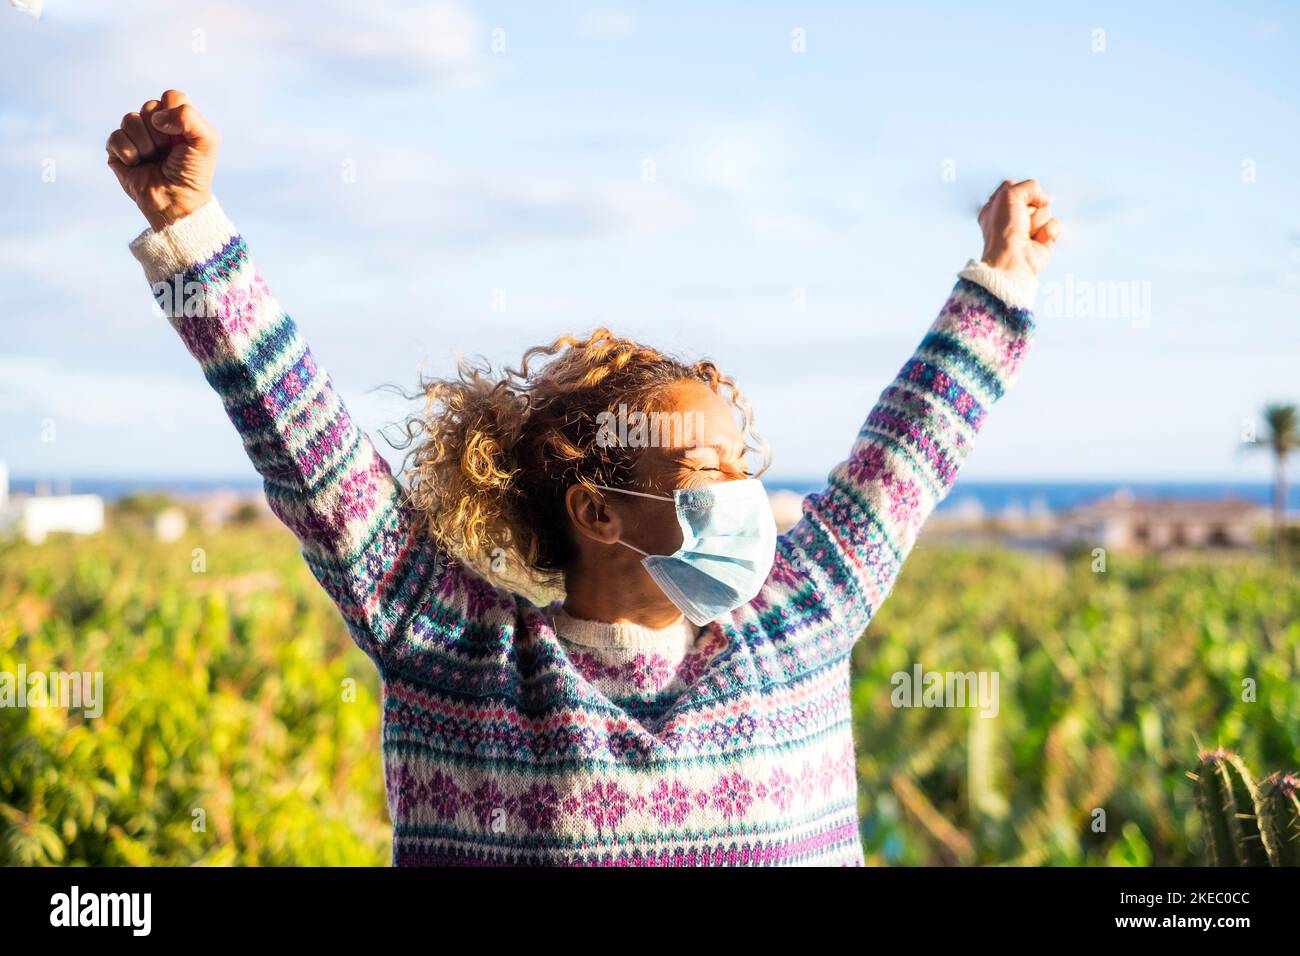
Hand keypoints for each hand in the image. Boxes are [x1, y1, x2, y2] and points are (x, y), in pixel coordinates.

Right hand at [106, 90, 218, 231]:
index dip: (174, 115)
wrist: (175, 202)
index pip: (171, 96)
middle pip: (149, 106)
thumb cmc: (193, 173)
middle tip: (168, 153)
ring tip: (154, 160)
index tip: (182, 137)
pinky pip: (116, 136)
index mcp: (178, 119)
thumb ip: (189, 117)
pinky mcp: (117, 149)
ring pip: (130, 119)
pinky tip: (139, 166)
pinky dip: (129, 154)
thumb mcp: (207, 142)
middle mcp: (156, 125)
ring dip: (146, 144)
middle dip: (160, 133)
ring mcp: (136, 136)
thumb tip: (157, 117)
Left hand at [977, 179, 1060, 277]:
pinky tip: (1037, 241)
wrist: (1011, 260)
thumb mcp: (1009, 195)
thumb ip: (1029, 186)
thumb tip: (1046, 200)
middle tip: (1019, 221)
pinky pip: (1056, 224)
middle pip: (1034, 198)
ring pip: (1046, 210)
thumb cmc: (1004, 229)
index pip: (1014, 186)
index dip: (1018, 192)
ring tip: (1026, 233)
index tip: (1011, 203)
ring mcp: (1030, 228)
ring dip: (1037, 220)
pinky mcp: (1045, 238)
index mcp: (997, 207)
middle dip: (1029, 208)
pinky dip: (1048, 231)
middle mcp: (1013, 217)